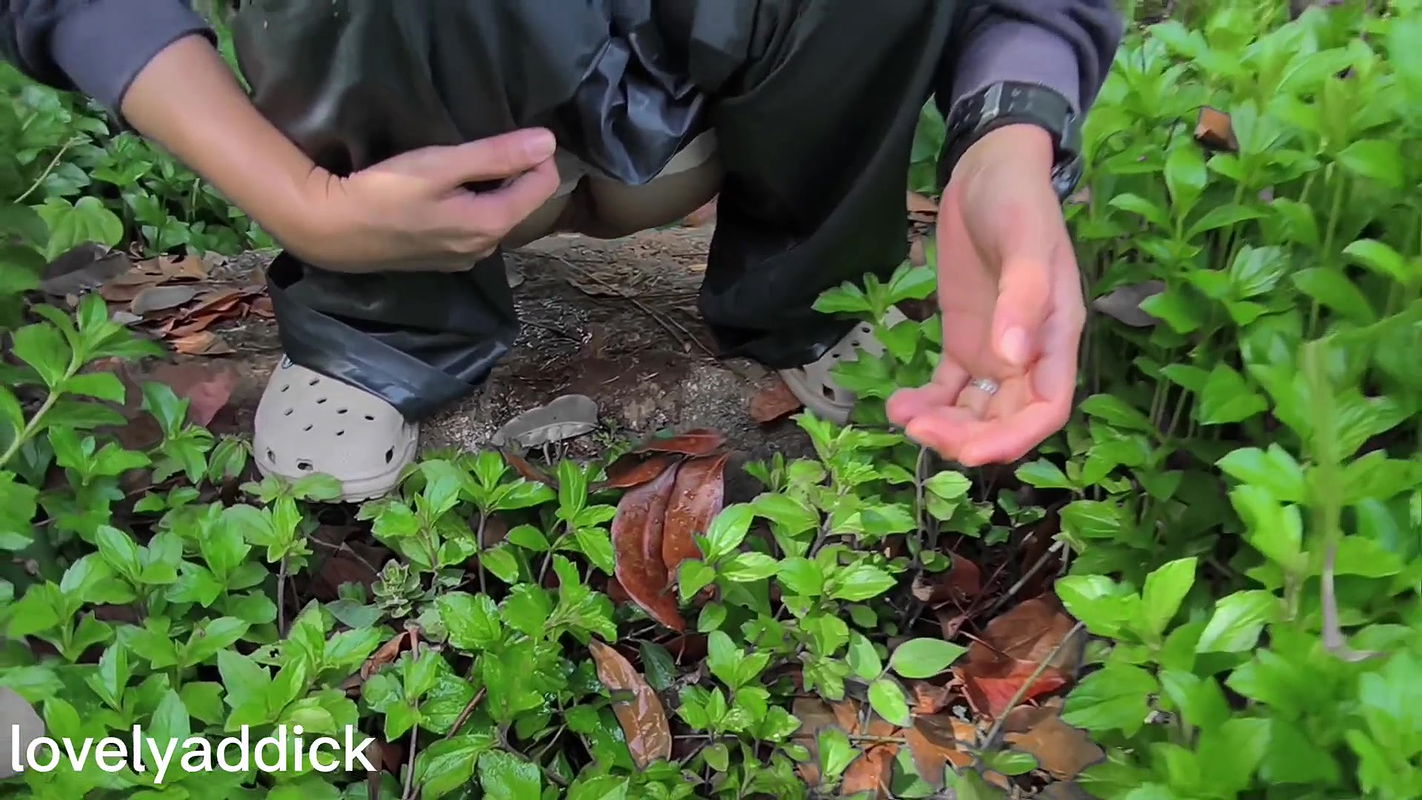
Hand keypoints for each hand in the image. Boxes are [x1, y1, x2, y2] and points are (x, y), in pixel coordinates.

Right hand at [289, 129, 559, 271]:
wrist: (333, 231)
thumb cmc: (385, 191)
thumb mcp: (442, 164)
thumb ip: (497, 154)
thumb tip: (549, 141)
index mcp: (493, 224)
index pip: (544, 185)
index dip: (537, 155)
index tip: (512, 134)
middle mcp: (487, 248)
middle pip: (522, 202)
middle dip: (515, 172)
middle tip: (485, 145)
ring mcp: (465, 258)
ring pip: (498, 215)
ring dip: (493, 189)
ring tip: (465, 165)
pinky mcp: (445, 259)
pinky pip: (476, 227)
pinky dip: (473, 205)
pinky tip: (446, 192)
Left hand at [887, 124, 1083, 465]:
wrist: (988, 171)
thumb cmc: (1018, 203)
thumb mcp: (1026, 242)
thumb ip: (1023, 299)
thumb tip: (1013, 359)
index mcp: (1055, 338)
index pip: (1046, 409)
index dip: (1014, 438)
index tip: (971, 450)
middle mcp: (1028, 353)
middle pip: (1005, 418)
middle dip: (967, 437)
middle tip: (920, 432)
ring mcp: (995, 349)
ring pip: (975, 410)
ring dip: (943, 424)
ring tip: (903, 416)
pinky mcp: (963, 339)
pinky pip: (948, 387)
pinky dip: (927, 402)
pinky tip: (898, 403)